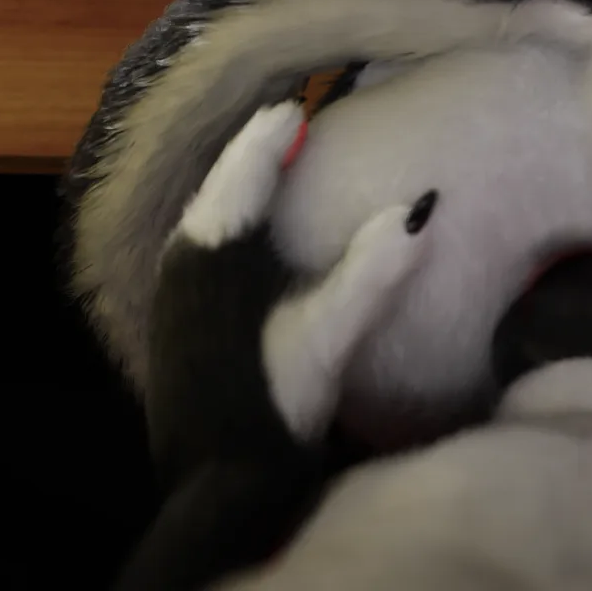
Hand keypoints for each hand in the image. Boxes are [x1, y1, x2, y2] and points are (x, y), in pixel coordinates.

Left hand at [146, 102, 437, 474]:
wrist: (217, 487)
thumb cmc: (271, 404)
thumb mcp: (329, 337)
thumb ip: (371, 271)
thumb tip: (420, 208)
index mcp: (210, 252)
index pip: (242, 171)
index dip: (270, 135)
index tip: (296, 105)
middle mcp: (180, 262)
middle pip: (219, 187)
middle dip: (254, 154)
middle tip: (291, 125)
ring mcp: (172, 293)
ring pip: (208, 217)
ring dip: (242, 189)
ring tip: (277, 167)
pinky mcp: (176, 321)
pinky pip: (204, 246)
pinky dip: (233, 223)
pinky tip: (256, 236)